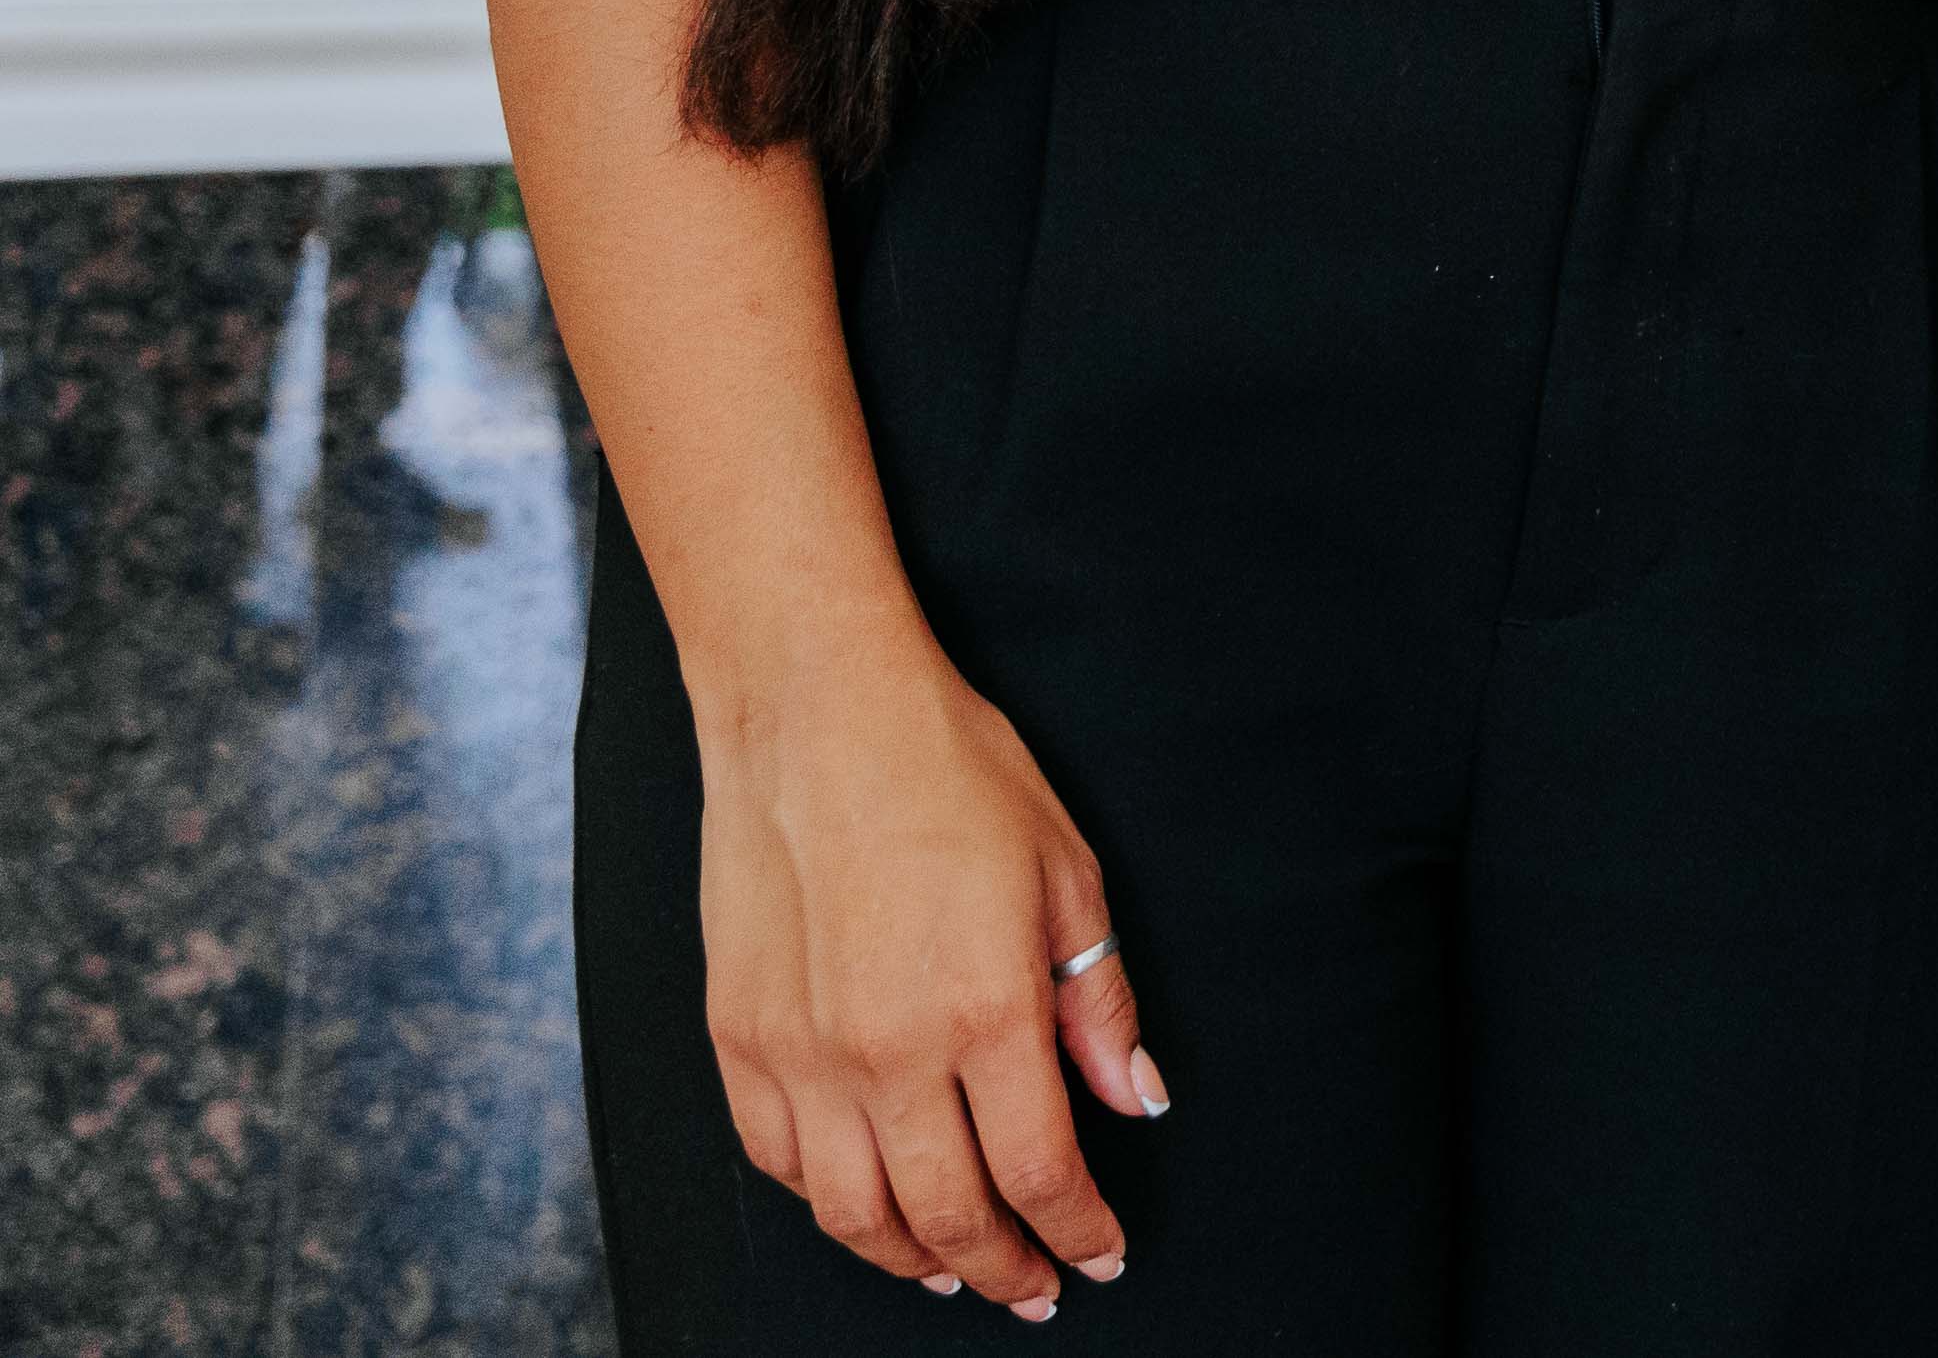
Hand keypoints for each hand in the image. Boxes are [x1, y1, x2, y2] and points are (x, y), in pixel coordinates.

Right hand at [700, 636, 1160, 1312]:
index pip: (1041, 1171)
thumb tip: (1135, 1096)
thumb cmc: (949, 773)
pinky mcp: (737, 1041)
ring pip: (855, 1213)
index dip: (1078, 1232)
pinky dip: (831, 1206)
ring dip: (914, 1259)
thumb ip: (1099, 1005)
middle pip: (949, 1216)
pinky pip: (781, 1164)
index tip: (1099, 1257)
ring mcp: (800, 1055)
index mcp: (983, 1011)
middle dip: (1005, 1268)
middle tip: (1035, 1289)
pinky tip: (867, 1205)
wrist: (816, 714)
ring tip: (957, 1270)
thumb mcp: (1066, 874)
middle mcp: (886, 1052)